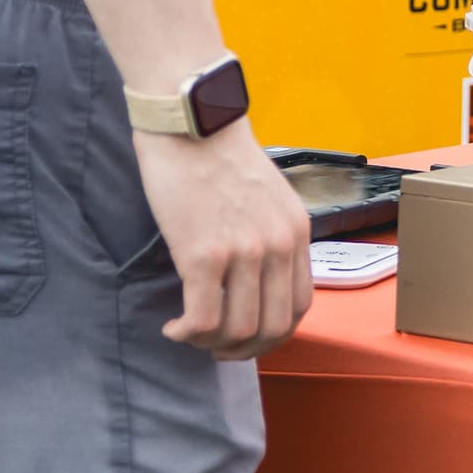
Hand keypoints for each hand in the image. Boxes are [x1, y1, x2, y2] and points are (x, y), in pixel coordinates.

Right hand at [134, 125, 314, 358]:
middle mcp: (278, 246)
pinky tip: (172, 327)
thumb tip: (258, 278)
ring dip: (211, 344)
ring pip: (238, 331)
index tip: (245, 337)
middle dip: (243, 350)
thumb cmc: (220, 156)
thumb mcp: (269, 196)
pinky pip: (202, 319)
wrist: (191, 123)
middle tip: (215, 347)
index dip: (272, 334)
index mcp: (297, 232)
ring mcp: (244, 252)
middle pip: (273, 328)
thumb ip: (270, 235)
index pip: (300, 307)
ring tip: (189, 333)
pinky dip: (186, 333)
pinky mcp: (204, 254)